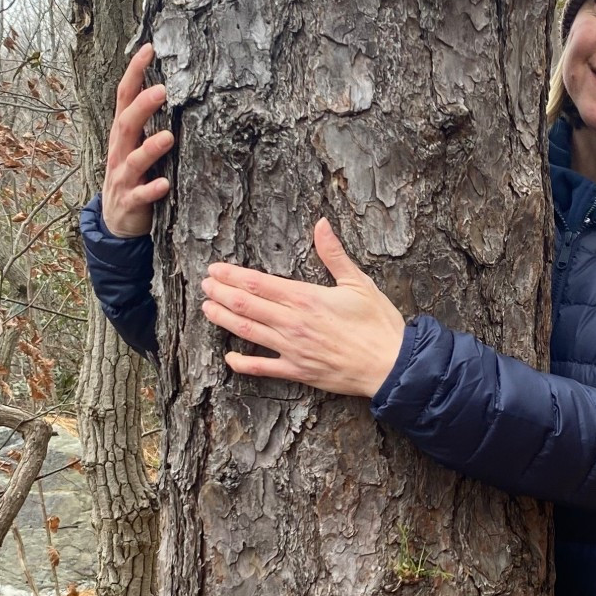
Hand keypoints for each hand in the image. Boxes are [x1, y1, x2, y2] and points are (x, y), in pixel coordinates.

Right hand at [100, 45, 173, 237]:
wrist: (116, 222)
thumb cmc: (134, 176)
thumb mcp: (137, 145)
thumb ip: (149, 121)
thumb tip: (171, 86)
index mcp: (122, 135)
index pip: (124, 98)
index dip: (134, 73)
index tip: (149, 49)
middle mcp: (119, 152)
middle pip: (126, 125)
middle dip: (142, 107)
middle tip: (163, 89)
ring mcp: (123, 178)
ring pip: (133, 160)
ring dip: (150, 148)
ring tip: (169, 136)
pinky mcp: (130, 202)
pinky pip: (141, 196)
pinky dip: (152, 190)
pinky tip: (165, 185)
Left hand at [201, 221, 407, 397]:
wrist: (390, 365)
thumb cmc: (378, 324)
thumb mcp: (359, 283)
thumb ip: (334, 254)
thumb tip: (321, 224)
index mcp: (305, 298)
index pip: (258, 283)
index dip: (232, 275)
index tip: (214, 269)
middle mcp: (292, 323)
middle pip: (245, 305)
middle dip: (220, 293)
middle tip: (204, 284)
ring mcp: (291, 349)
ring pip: (247, 332)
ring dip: (223, 319)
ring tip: (206, 308)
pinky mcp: (297, 371)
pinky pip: (262, 368)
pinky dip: (242, 364)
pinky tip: (228, 358)